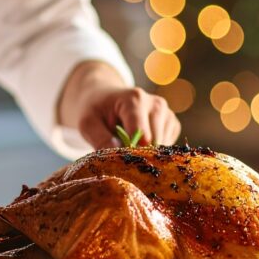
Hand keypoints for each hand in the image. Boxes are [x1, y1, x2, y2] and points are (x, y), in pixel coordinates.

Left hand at [59, 61, 180, 147]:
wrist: (104, 98)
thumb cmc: (95, 110)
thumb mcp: (88, 124)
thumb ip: (100, 139)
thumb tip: (120, 157)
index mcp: (135, 99)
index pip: (141, 133)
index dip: (131, 151)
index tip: (120, 159)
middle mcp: (156, 104)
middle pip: (154, 142)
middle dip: (139, 154)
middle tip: (121, 155)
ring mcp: (166, 113)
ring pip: (162, 146)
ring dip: (146, 153)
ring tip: (128, 145)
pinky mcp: (171, 123)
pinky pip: (167, 146)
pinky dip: (153, 151)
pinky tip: (139, 143)